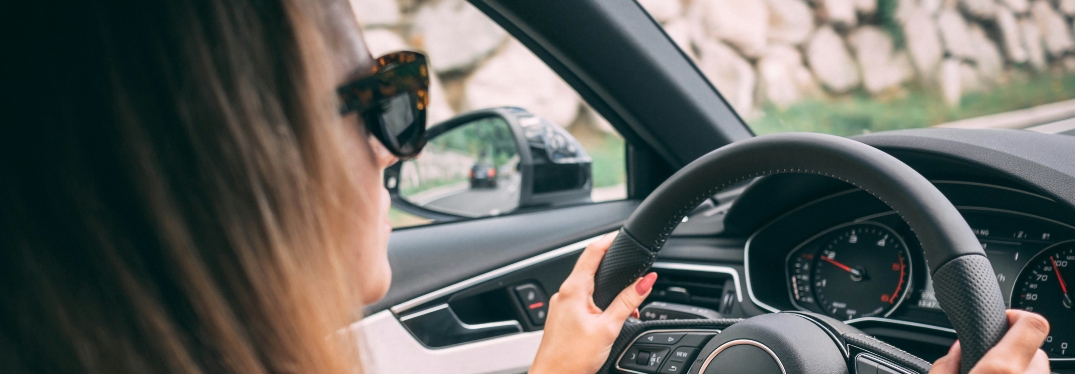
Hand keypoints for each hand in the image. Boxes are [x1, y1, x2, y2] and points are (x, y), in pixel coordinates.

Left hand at [530, 232, 656, 373]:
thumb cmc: (572, 359)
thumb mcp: (608, 327)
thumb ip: (628, 301)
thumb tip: (646, 280)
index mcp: (573, 289)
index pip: (592, 251)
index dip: (608, 239)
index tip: (621, 234)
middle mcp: (563, 294)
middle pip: (590, 268)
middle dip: (613, 269)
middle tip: (632, 270)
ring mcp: (561, 306)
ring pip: (587, 288)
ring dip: (608, 291)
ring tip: (627, 306)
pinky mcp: (562, 319)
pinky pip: (582, 302)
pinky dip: (599, 304)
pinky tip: (609, 319)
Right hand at [930, 310, 1050, 373]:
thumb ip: (945, 365)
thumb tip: (956, 352)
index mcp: (1002, 369)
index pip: (1032, 324)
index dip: (1017, 315)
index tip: (1001, 318)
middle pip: (1034, 349)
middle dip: (1011, 350)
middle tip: (986, 360)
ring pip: (1034, 369)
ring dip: (1016, 368)